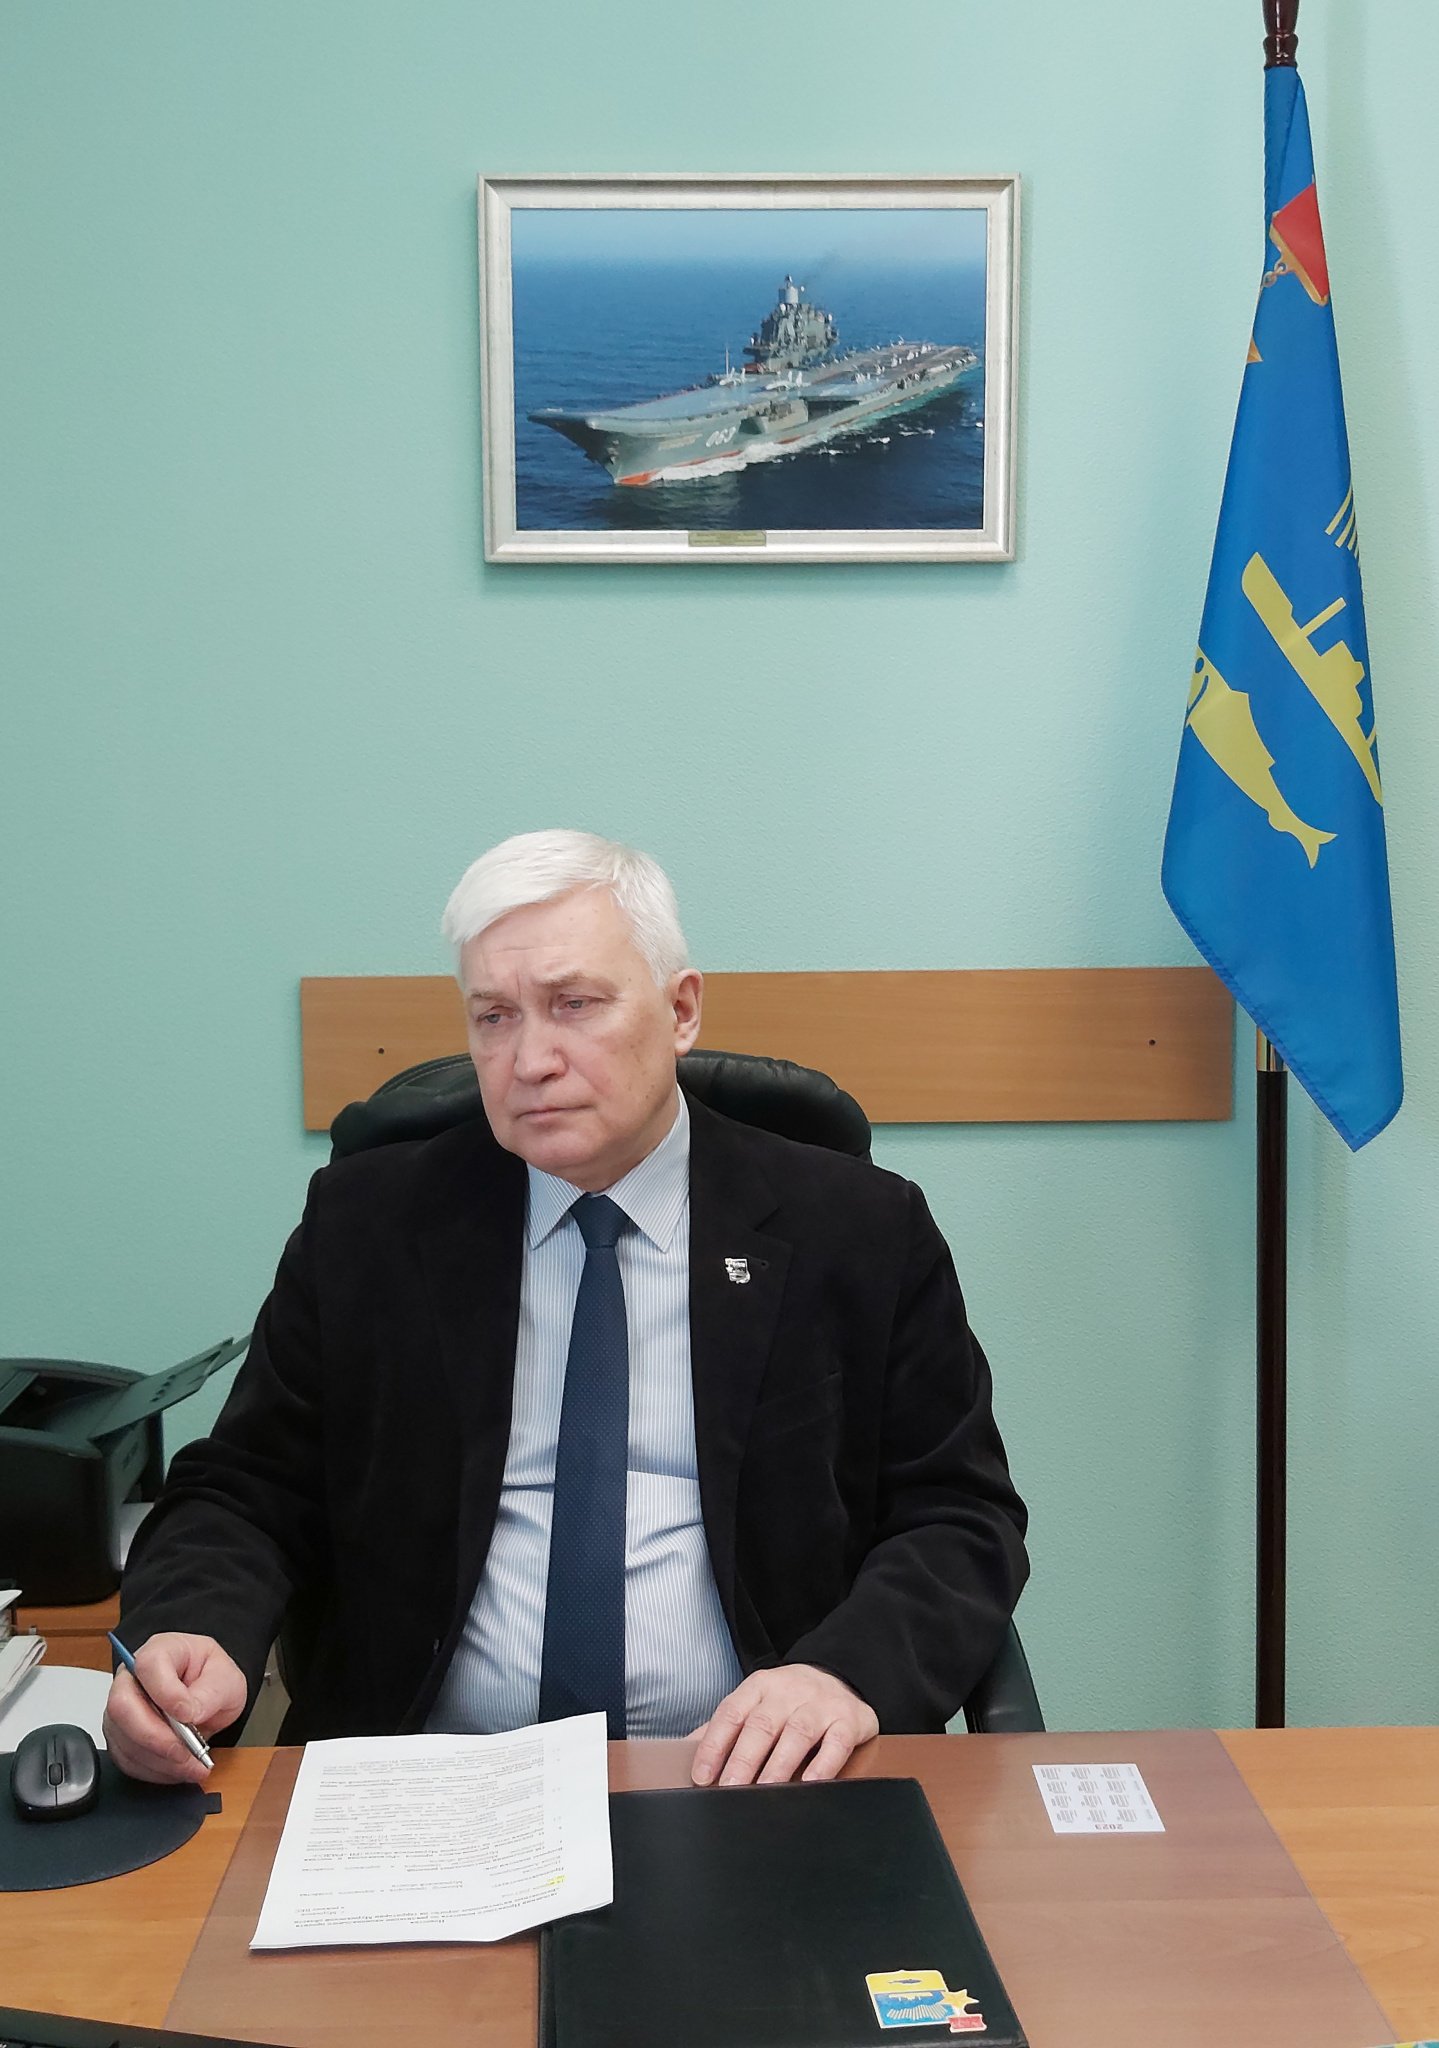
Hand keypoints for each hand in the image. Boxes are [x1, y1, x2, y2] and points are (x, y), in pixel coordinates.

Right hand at [102, 1632, 246, 1783]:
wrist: (208, 1694)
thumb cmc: (212, 1677)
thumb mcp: (226, 1678)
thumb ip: (210, 1692)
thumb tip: (189, 1712)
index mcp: (160, 1651)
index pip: (148, 1666)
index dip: (166, 1694)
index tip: (188, 1714)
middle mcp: (132, 1678)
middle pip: (122, 1707)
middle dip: (156, 1737)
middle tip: (186, 1753)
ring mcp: (122, 1709)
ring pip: (123, 1739)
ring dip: (159, 1760)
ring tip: (191, 1766)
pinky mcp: (121, 1737)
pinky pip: (127, 1760)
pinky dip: (154, 1770)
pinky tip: (177, 1769)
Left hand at [689, 1664, 878, 1786]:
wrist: (841, 1677)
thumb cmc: (789, 1700)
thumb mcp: (756, 1702)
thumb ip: (726, 1726)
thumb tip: (683, 1751)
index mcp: (759, 1687)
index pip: (731, 1713)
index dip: (714, 1745)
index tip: (702, 1776)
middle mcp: (788, 1692)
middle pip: (762, 1724)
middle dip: (744, 1759)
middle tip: (730, 1788)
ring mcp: (820, 1704)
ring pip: (797, 1732)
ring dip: (779, 1763)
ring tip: (765, 1790)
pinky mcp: (848, 1719)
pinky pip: (837, 1741)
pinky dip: (824, 1763)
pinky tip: (811, 1783)